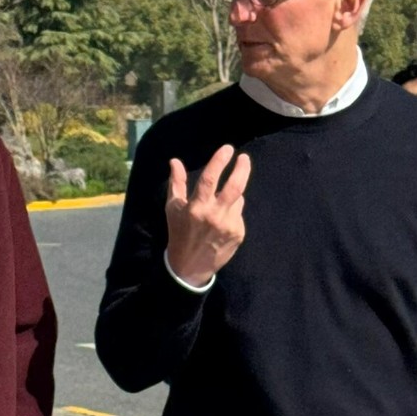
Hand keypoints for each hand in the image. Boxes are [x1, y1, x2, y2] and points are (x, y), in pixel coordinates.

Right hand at [166, 145, 250, 285]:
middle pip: (235, 186)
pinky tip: (222, 222)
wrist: (189, 267)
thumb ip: (176, 183)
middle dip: (242, 169)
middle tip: (244, 158)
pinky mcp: (238, 234)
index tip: (228, 148)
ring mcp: (229, 225)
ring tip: (221, 202)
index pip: (210, 178)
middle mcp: (215, 215)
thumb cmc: (179, 233)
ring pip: (238, 199)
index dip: (220, 161)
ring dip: (233, 195)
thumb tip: (175, 161)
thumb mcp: (173, 209)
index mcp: (197, 207)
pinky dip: (232, 211)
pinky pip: (238, 214)